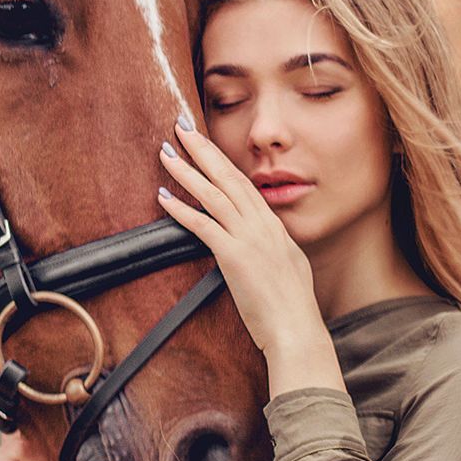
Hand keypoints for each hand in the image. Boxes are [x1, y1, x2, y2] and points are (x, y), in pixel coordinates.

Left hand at [156, 121, 338, 383]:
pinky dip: (181, 209)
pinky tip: (163, 196)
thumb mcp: (289, 267)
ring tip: (166, 153)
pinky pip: (203, 225)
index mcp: (275, 227)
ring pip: (213, 194)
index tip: (204, 144)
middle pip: (228, 178)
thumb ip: (275, 248)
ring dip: (187, 171)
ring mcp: (250, 239)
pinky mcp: (234, 256)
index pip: (244, 184)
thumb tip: (264, 241)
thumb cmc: (292, 308)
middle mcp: (263, 226)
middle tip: (182, 129)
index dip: (222, 161)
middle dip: (204, 150)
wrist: (297, 331)